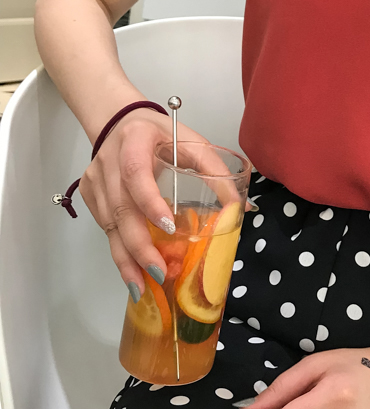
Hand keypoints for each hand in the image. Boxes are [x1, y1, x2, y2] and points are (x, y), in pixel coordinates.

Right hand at [78, 107, 218, 299]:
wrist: (119, 122)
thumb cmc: (161, 134)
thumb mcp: (192, 142)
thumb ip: (215, 171)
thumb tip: (241, 208)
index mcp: (134, 140)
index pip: (135, 174)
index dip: (149, 201)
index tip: (167, 226)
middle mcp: (108, 161)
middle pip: (120, 209)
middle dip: (139, 246)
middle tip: (160, 272)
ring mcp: (95, 180)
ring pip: (109, 225)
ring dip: (127, 258)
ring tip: (144, 285)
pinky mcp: (89, 194)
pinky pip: (105, 227)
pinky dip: (120, 251)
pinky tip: (134, 271)